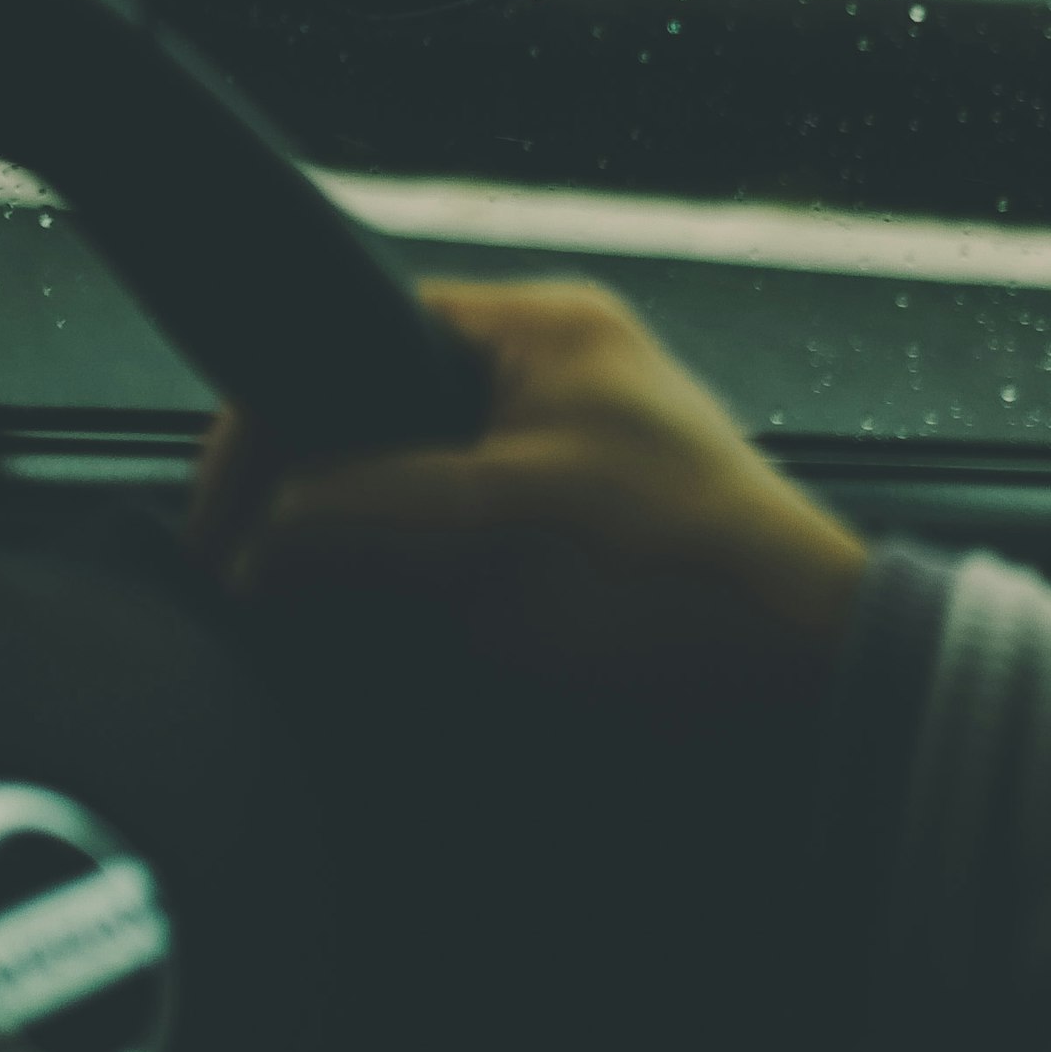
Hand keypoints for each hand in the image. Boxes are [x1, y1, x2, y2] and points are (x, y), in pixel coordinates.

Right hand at [190, 278, 866, 727]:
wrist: (827, 717)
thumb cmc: (680, 589)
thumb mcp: (486, 530)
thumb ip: (343, 517)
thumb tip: (249, 556)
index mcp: (540, 334)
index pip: (354, 336)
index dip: (273, 429)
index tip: (223, 532)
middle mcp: (552, 395)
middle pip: (375, 435)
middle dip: (315, 519)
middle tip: (262, 601)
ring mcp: (567, 492)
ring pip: (410, 524)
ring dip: (367, 589)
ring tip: (319, 653)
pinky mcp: (579, 586)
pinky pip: (458, 595)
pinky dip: (418, 637)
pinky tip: (390, 687)